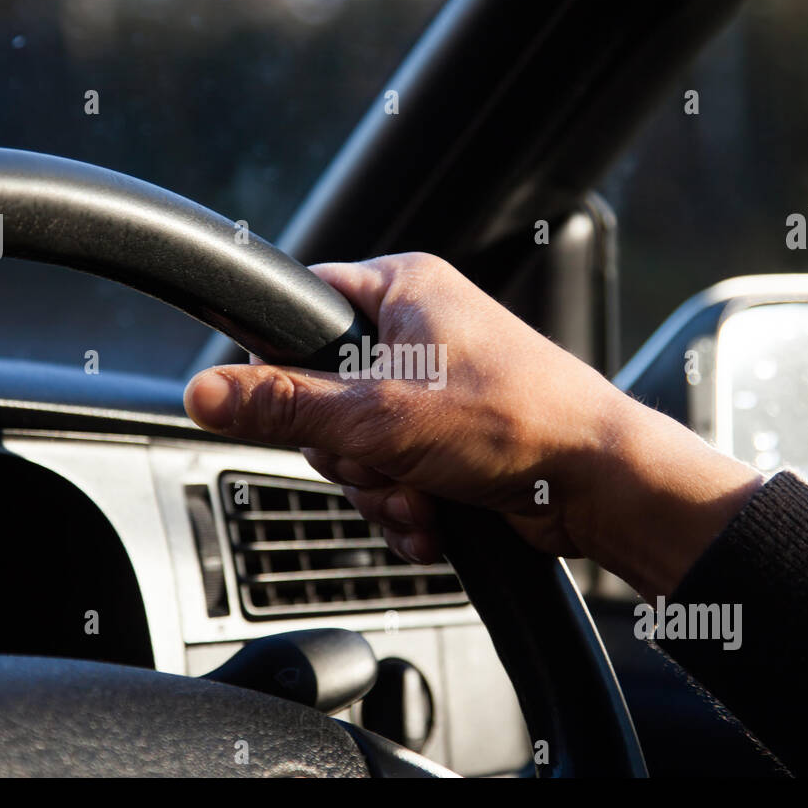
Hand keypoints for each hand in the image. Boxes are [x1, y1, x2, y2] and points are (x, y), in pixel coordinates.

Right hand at [183, 252, 762, 596]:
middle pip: (322, 394)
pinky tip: (433, 518)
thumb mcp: (380, 416)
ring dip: (379, 487)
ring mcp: (436, 387)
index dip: (285, 367)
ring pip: (356, 445)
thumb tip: (206, 393)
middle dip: (349, 452)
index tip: (294, 410)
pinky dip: (405, 503)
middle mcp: (419, 331)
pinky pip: (392, 472)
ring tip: (421, 497)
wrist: (601, 485)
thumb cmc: (520, 422)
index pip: (302, 307)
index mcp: (403, 289)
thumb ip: (285, 406)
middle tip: (383, 463)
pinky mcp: (450, 438)